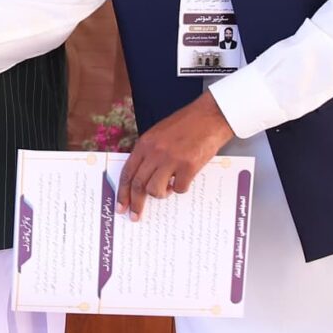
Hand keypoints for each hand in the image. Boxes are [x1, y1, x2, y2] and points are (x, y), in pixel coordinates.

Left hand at [115, 91, 234, 220]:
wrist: (210, 116)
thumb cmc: (186, 124)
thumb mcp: (159, 134)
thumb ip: (148, 153)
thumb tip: (141, 177)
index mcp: (145, 144)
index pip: (128, 172)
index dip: (122, 192)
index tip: (121, 206)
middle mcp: (155, 152)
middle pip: (138, 185)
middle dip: (136, 204)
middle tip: (136, 216)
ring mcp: (172, 159)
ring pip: (155, 190)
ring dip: (161, 194)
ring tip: (169, 188)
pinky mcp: (189, 166)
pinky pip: (180, 189)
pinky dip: (181, 188)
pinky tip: (185, 179)